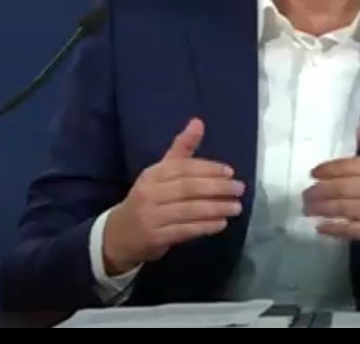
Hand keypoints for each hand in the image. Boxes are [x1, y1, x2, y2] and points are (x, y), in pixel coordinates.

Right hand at [102, 118, 244, 275]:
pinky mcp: (155, 238)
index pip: (183, 168)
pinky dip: (205, 227)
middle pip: (188, 188)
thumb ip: (181, 150)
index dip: (208, 169)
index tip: (230, 172)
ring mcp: (151, 217)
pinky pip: (185, 230)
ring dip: (216, 208)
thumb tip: (198, 122)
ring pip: (189, 210)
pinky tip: (221, 223)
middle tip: (239, 189)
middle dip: (217, 188)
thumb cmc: (148, 199)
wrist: (119, 235)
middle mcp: (150, 193)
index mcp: (152, 174)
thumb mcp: (160, 172)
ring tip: (236, 207)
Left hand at [302, 120, 359, 269]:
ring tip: (307, 209)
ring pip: (345, 207)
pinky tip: (321, 227)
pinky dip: (335, 228)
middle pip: (345, 186)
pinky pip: (353, 229)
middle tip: (304, 195)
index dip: (329, 168)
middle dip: (320, 190)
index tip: (313, 173)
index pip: (352, 165)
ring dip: (322, 208)